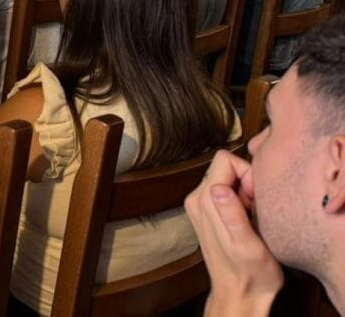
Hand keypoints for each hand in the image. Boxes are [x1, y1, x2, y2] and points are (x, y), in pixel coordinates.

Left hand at [184, 150, 281, 314]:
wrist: (240, 295)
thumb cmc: (251, 274)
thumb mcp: (248, 246)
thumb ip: (233, 215)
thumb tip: (218, 188)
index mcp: (204, 202)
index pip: (225, 159)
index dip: (248, 173)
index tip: (257, 198)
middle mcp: (196, 199)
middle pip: (224, 167)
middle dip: (246, 183)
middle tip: (255, 211)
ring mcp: (199, 205)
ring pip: (225, 178)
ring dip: (244, 193)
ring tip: (251, 219)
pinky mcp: (206, 212)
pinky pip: (224, 191)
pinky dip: (239, 201)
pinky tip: (246, 222)